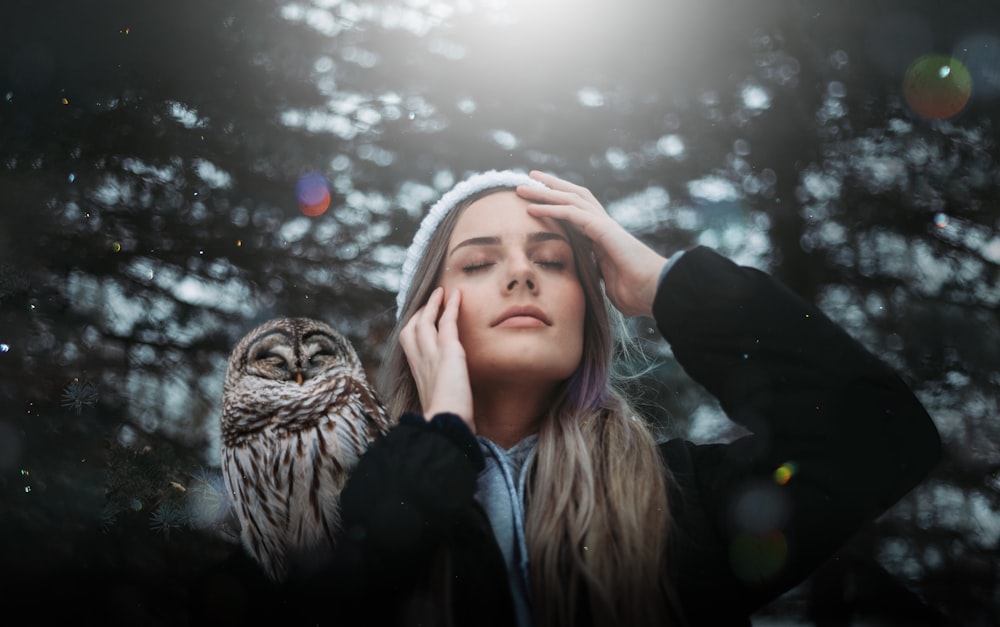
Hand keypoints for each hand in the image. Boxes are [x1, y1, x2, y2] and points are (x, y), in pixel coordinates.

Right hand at [398, 287, 474, 432]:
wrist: (446, 424)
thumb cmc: (446, 421)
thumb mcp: (440, 405)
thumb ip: (442, 397)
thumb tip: (454, 405)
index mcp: (417, 375)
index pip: (409, 346)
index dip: (413, 332)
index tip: (419, 323)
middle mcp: (419, 361)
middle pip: (410, 329)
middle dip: (419, 314)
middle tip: (429, 301)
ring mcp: (431, 354)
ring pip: (425, 321)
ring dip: (432, 304)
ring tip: (440, 292)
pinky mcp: (447, 351)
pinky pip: (447, 321)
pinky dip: (451, 306)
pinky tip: (456, 294)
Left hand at [517, 171, 668, 317]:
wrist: (656, 292)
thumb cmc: (638, 294)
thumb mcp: (608, 284)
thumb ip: (596, 277)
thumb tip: (588, 283)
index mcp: (603, 237)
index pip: (577, 211)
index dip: (558, 202)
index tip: (538, 198)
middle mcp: (603, 225)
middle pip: (574, 196)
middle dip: (551, 186)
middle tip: (529, 178)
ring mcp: (605, 225)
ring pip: (571, 199)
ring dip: (545, 192)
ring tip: (523, 186)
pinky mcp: (604, 230)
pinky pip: (573, 214)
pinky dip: (551, 209)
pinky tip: (532, 208)